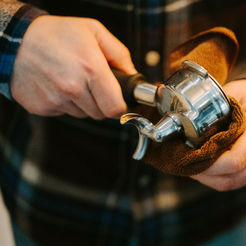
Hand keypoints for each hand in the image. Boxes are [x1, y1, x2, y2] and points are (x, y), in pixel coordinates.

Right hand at [11, 15, 134, 118]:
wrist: (14, 40)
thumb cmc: (55, 33)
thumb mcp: (94, 31)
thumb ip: (119, 54)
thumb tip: (132, 75)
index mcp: (91, 69)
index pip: (115, 108)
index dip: (120, 107)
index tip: (117, 100)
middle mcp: (73, 87)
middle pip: (100, 114)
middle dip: (101, 103)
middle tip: (93, 85)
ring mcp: (55, 99)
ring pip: (82, 114)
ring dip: (83, 103)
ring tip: (72, 81)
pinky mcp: (41, 107)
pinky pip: (63, 113)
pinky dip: (65, 103)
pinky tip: (57, 85)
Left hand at [191, 79, 245, 190]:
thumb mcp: (234, 94)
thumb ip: (215, 113)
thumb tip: (187, 127)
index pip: (234, 161)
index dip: (208, 164)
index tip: (188, 156)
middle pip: (231, 177)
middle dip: (204, 173)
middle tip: (183, 162)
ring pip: (231, 183)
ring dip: (207, 178)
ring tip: (190, 165)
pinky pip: (235, 182)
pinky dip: (216, 177)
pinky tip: (202, 167)